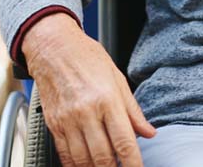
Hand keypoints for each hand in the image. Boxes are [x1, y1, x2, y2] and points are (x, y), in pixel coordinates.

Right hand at [22, 13, 154, 166]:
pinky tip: (85, 165)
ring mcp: (68, 120)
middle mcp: (87, 112)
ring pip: (83, 161)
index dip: (133, 163)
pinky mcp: (54, 125)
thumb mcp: (117, 77)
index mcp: (107, 99)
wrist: (54, 48)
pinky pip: (65, 155)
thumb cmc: (87, 58)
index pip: (124, 141)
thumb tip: (148, 132)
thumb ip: (133, 109)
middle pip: (103, 157)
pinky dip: (76, 166)